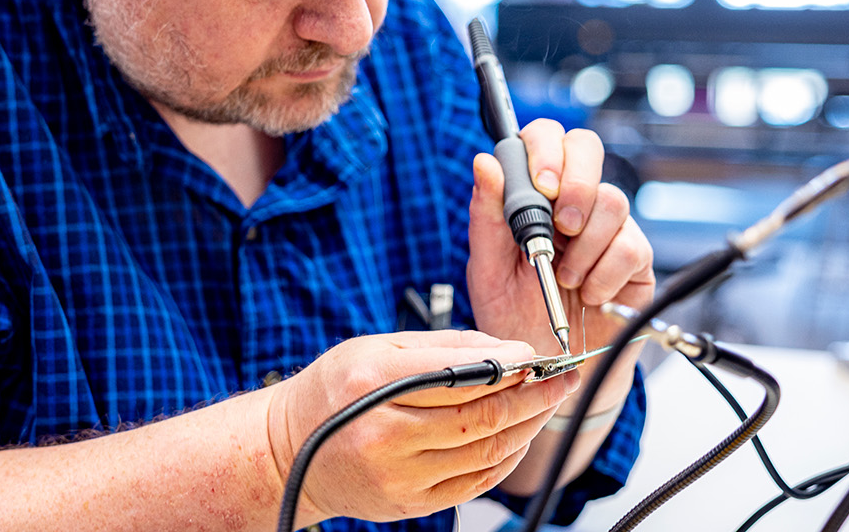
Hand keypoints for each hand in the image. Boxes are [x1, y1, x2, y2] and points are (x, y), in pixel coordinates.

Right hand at [265, 330, 580, 524]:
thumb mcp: (375, 348)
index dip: (510, 368)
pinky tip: (518, 436)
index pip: (460, 375)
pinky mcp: (410, 504)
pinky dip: (506, 458)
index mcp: (373, 384)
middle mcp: (384, 434)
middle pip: (480, 418)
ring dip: (527, 427)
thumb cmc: (333, 391)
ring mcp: (398, 476)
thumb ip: (442, 345)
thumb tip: (506, 348)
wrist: (289, 452)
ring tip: (545, 404)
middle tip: (559, 380)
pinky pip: (476, 483)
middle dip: (532, 397)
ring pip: (485, 453)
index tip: (537, 358)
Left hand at [466, 120, 654, 373]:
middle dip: (575, 182)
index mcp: (532, 196)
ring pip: (611, 201)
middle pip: (587, 146)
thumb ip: (486, 217)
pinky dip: (604, 276)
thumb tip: (484, 161)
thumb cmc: (514, 318)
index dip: (544, 149)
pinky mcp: (635, 261)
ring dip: (583, 246)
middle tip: (561, 226)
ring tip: (565, 279)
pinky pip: (630, 247)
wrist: (549, 370)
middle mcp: (571, 203)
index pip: (545, 138)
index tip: (540, 186)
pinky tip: (590, 295)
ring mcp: (606, 228)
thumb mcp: (487, 272)